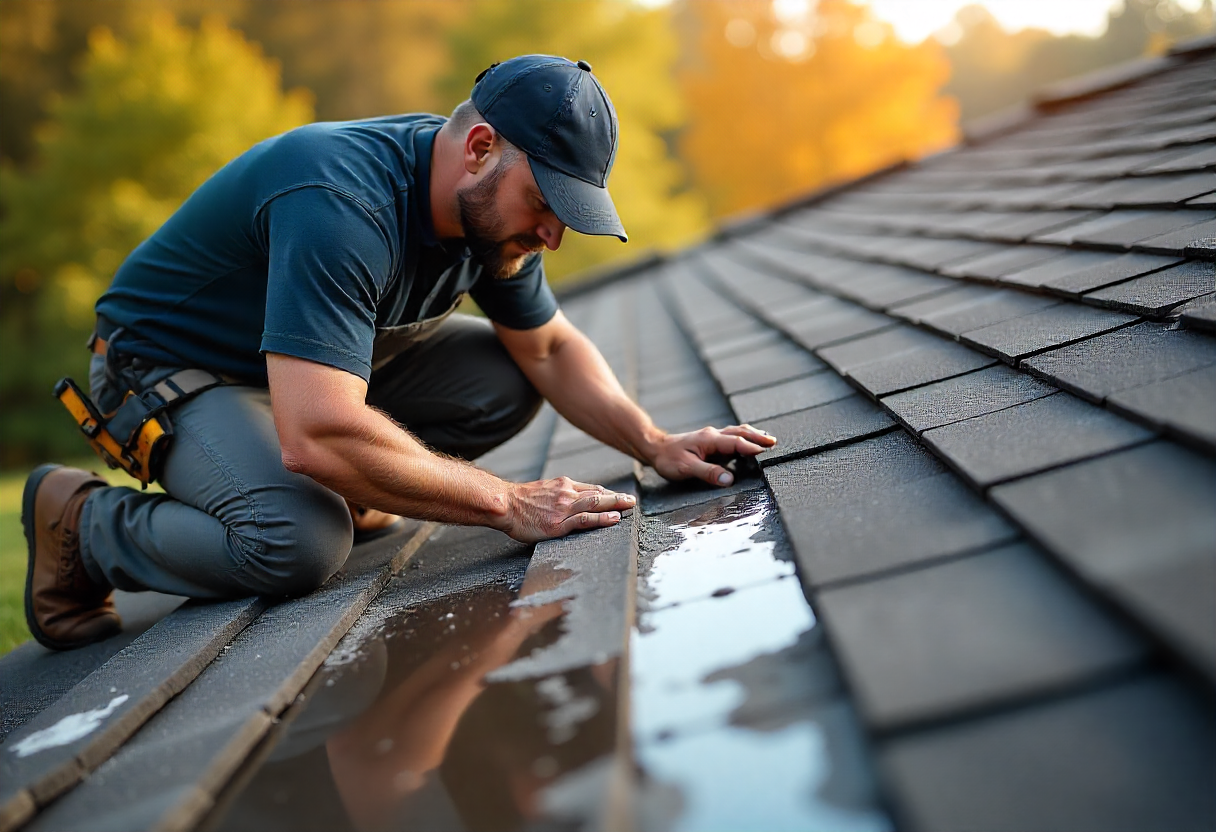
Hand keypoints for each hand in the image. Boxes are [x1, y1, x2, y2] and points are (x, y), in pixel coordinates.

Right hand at [502, 477, 635, 542]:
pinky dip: (601, 519)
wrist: (504, 504)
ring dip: (615, 505)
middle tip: (632, 501)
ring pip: (595, 504)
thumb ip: (560, 493)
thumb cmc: (520, 500)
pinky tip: (613, 519)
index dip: (609, 493)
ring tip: (629, 508)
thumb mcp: (544, 489)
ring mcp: (563, 509)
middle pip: (599, 494)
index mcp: (564, 485)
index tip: (620, 498)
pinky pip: (584, 520)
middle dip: (618, 497)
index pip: (593, 488)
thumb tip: (574, 498)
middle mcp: (566, 494)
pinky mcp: (557, 524)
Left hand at [649, 425, 775, 486]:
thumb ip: (708, 473)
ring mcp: (712, 437)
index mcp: (709, 440)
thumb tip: (729, 479)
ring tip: (767, 439)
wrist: (656, 448)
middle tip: (773, 442)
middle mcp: (713, 435)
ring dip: (752, 435)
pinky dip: (744, 438)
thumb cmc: (669, 459)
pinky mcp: (711, 441)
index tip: (766, 450)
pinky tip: (749, 442)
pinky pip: (731, 436)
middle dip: (757, 437)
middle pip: (740, 432)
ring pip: (736, 432)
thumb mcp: (686, 468)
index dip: (751, 446)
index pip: (735, 442)